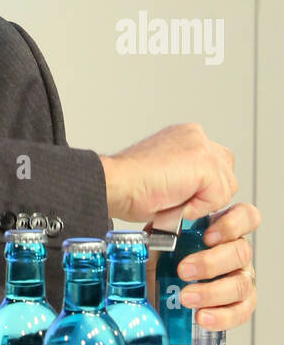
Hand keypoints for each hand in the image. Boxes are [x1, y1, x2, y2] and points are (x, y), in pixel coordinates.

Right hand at [99, 123, 236, 221]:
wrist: (117, 184)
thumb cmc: (131, 186)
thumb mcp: (166, 175)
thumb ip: (188, 176)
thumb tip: (202, 194)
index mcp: (185, 136)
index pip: (216, 163)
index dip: (203, 188)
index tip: (179, 196)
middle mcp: (195, 136)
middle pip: (227, 173)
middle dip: (209, 194)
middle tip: (179, 200)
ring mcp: (201, 146)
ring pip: (225, 186)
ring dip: (203, 202)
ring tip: (175, 199)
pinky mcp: (204, 162)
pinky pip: (218, 196)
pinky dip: (198, 208)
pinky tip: (176, 201)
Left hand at [173, 201, 259, 331]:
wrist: (150, 284)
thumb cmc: (160, 253)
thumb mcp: (161, 232)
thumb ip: (170, 222)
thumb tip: (166, 219)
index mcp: (221, 227)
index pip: (246, 216)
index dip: (232, 225)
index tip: (206, 236)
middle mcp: (235, 251)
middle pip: (241, 253)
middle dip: (210, 263)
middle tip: (183, 270)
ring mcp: (240, 278)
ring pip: (241, 284)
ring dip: (212, 293)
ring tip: (186, 297)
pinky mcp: (237, 304)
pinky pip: (240, 311)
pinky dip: (221, 316)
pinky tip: (201, 316)